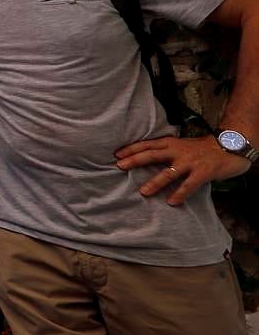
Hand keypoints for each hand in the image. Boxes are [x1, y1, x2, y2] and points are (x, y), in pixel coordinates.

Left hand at [115, 135, 252, 205]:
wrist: (229, 147)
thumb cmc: (202, 148)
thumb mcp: (181, 145)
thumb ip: (166, 151)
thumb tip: (145, 159)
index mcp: (171, 143)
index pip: (147, 144)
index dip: (131, 149)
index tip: (116, 154)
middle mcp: (178, 151)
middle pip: (152, 154)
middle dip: (135, 160)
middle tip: (120, 167)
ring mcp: (190, 162)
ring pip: (168, 173)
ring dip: (155, 182)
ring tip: (143, 192)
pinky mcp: (203, 172)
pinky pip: (189, 185)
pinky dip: (179, 194)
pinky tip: (171, 202)